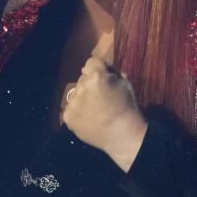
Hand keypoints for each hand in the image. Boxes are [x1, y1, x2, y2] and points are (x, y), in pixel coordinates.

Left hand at [62, 56, 147, 171]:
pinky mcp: (68, 116)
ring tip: (96, 111)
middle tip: (102, 98)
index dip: (99, 69)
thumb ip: (110, 72)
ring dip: (83, 98)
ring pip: (76, 93)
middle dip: (91, 84)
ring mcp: (73, 103)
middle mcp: (82, 87)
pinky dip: (79, 112)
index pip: (92, 62)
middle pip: (83, 78)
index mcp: (97, 76)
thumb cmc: (128, 107)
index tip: (105, 79)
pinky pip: (71, 108)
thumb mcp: (125, 82)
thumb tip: (92, 68)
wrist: (123, 135)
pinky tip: (90, 119)